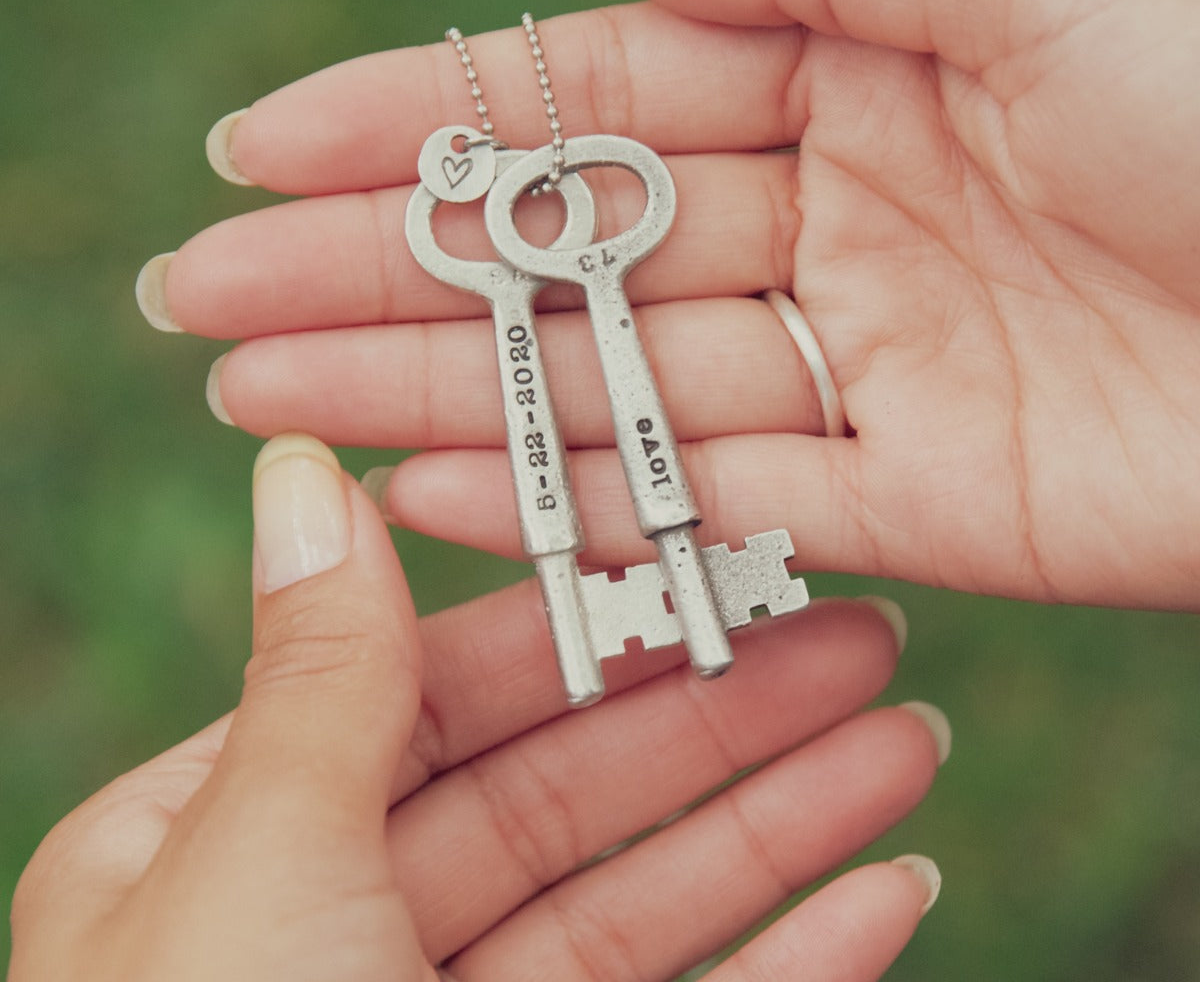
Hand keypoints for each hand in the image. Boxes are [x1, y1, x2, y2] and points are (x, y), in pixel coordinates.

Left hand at [9, 434, 942, 981]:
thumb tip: (302, 466)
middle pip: (568, 785)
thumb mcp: (253, 865)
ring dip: (782, 821)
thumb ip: (316, 667)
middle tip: (861, 638)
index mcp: (226, 841)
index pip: (440, 686)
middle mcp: (335, 922)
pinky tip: (891, 893)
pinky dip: (792, 960)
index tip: (707, 555)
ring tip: (907, 740)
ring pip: (644, 899)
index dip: (584, 617)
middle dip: (720, 713)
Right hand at [142, 0, 1199, 609]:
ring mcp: (851, 370)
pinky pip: (705, 505)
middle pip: (559, 252)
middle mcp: (826, 218)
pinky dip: (571, 503)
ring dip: (428, 395)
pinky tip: (430, 491)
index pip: (584, 97)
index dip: (419, 120)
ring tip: (265, 397)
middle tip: (204, 293)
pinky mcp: (901, 504)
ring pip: (601, 387)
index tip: (261, 146)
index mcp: (847, 71)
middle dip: (372, 272)